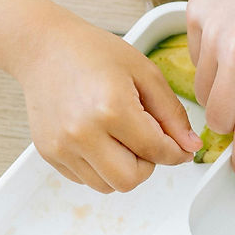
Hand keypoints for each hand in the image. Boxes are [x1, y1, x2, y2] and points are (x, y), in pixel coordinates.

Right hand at [19, 26, 201, 192]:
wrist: (44, 48)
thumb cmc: (92, 53)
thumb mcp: (144, 72)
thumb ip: (171, 113)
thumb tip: (190, 146)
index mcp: (111, 108)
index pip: (156, 152)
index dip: (176, 153)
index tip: (180, 149)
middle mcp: (83, 133)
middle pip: (130, 181)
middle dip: (146, 165)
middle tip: (143, 140)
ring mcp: (62, 146)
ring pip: (107, 186)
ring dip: (121, 169)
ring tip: (118, 137)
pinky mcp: (49, 153)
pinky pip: (85, 179)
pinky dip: (98, 166)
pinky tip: (96, 136)